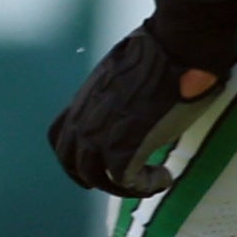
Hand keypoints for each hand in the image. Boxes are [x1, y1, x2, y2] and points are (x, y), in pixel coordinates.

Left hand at [48, 22, 221, 196]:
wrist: (176, 50)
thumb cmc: (159, 51)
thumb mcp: (123, 71)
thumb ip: (117, 91)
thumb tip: (131, 95)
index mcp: (83, 99)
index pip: (60, 135)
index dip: (73, 155)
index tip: (91, 162)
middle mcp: (84, 119)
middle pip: (71, 162)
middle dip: (93, 177)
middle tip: (119, 184)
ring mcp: (101, 136)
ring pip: (97, 177)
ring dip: (123, 186)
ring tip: (150, 181)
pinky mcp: (126, 149)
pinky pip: (127, 182)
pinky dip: (145, 186)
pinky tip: (163, 178)